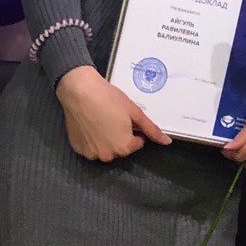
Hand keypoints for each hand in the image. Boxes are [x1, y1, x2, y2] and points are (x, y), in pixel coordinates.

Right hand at [56, 66, 170, 162]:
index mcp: (124, 148)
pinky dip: (92, 138)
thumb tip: (167, 142)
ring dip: (106, 138)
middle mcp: (107, 155)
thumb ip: (151, 129)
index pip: (137, 143)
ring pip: (105, 148)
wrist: (79, 90)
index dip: (134, 129)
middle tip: (113, 116)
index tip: (126, 117)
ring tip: (101, 119)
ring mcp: (90, 153)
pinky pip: (90, 146)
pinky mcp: (78, 148)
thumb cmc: (109, 99)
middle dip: (120, 135)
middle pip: (120, 147)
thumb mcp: (134, 112)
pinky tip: (90, 123)